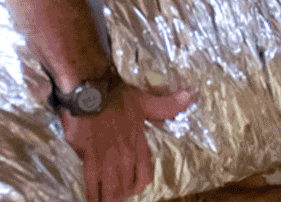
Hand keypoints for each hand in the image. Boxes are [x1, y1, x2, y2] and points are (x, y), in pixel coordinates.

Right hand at [61, 83, 193, 201]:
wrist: (92, 89)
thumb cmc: (116, 95)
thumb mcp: (145, 101)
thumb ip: (167, 105)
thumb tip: (190, 95)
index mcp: (139, 144)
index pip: (144, 176)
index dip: (137, 186)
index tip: (131, 188)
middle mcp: (126, 155)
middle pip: (126, 186)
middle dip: (121, 194)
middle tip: (115, 196)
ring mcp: (107, 158)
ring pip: (111, 189)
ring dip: (108, 198)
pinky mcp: (90, 156)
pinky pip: (92, 183)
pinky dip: (93, 195)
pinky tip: (92, 200)